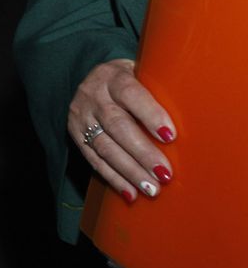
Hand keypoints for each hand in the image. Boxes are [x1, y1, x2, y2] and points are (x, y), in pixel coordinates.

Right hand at [69, 58, 175, 201]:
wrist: (90, 80)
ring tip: (152, 189)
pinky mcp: (76, 135)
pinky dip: (112, 178)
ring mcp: (82, 116)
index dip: (149, 114)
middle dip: (142, 152)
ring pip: (104, 147)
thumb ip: (157, 91)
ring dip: (129, 171)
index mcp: (112, 77)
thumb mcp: (139, 74)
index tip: (170, 136)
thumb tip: (191, 120)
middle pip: (117, 125)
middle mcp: (93, 96)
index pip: (130, 93)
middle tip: (164, 174)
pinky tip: (130, 193)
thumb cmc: (128, 81)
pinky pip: (93, 159)